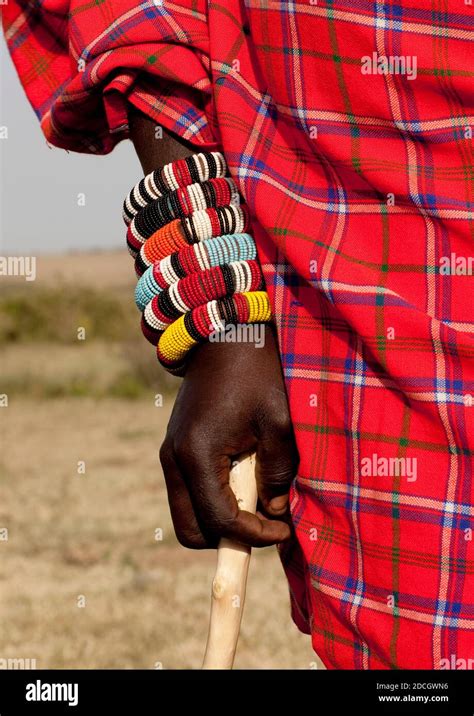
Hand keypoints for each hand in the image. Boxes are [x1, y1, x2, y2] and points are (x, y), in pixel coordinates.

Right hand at [159, 324, 298, 548]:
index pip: (219, 521)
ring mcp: (170, 454)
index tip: (284, 530)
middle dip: (229, 537)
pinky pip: (189, 493)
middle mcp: (174, 459)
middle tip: (265, 520)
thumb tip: (274, 510)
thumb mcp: (278, 421)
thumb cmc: (256, 373)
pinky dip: (214, 500)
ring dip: (220, 520)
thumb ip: (277, 472)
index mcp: (197, 454)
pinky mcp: (175, 448)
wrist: (225, 335)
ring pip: (187, 514)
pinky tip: (244, 476)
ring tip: (257, 496)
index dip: (254, 536)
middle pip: (191, 532)